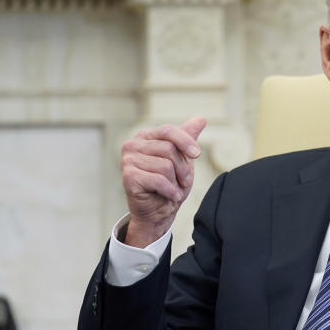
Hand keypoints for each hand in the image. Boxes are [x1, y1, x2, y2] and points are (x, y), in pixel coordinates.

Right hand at [120, 117, 206, 246]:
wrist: (160, 211)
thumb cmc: (171, 183)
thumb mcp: (182, 158)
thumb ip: (187, 138)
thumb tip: (201, 118)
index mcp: (145, 136)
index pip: (168, 130)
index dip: (185, 142)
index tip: (197, 154)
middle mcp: (132, 145)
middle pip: (169, 149)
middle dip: (183, 168)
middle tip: (183, 181)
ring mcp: (127, 160)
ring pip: (165, 165)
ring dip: (176, 181)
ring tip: (173, 188)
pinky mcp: (128, 177)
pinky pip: (159, 180)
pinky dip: (170, 191)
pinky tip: (170, 195)